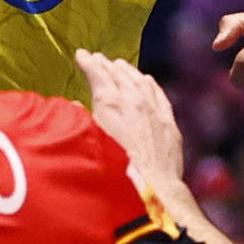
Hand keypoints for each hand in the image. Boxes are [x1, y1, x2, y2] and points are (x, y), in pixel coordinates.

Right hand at [76, 49, 185, 194]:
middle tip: (97, 58)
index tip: (81, 55)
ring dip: (127, 71)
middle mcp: (132, 100)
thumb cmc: (114, 170)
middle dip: (105, 64)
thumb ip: (82, 120)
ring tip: (119, 64)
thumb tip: (75, 106)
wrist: (150, 188)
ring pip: (139, 81)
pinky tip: (146, 79)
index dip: (88, 62)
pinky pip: (158, 95)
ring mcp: (153, 110)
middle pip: (118, 75)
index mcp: (109, 103)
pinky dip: (150, 84)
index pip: (97, 74)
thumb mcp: (89, 142)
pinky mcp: (167, 122)